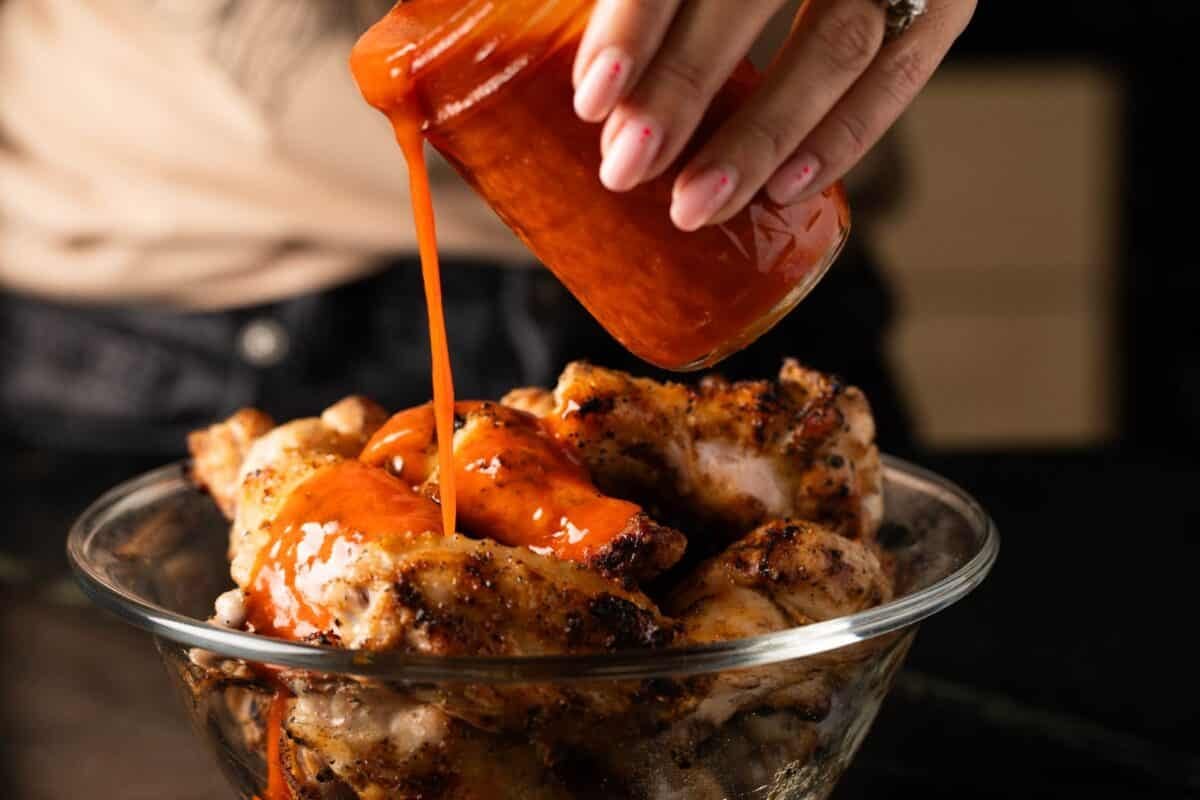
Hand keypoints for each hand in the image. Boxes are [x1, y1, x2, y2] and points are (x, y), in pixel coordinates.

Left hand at [571, 0, 974, 230]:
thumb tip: (589, 77)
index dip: (635, 22)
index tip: (594, 97)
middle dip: (681, 90)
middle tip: (626, 169)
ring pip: (833, 44)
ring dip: (758, 137)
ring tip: (695, 204)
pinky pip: (900, 73)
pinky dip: (843, 138)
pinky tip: (783, 191)